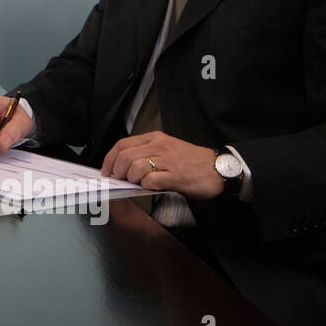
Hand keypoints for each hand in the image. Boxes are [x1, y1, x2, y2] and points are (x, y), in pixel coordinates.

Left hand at [101, 132, 223, 200]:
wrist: (218, 168)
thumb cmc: (192, 161)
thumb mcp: (167, 149)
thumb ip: (147, 153)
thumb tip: (124, 166)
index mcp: (155, 138)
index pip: (122, 145)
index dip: (110, 159)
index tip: (107, 170)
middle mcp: (160, 146)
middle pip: (125, 156)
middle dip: (117, 171)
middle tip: (120, 180)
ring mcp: (168, 160)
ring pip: (136, 167)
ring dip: (132, 179)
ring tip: (138, 183)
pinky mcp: (175, 175)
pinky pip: (151, 180)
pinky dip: (146, 185)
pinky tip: (151, 186)